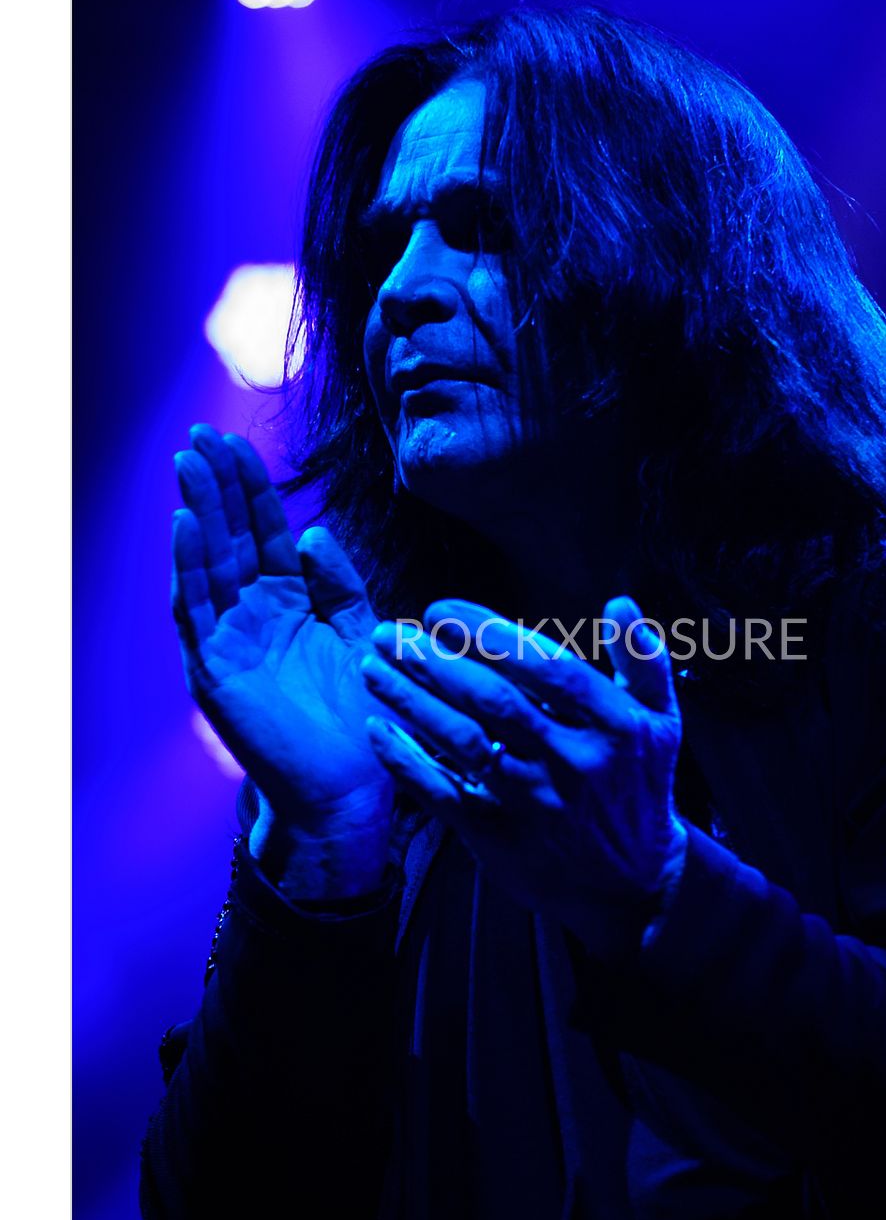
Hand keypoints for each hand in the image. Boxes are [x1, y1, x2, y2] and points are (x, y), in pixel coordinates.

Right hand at [172, 426, 395, 882]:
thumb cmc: (363, 713)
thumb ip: (340, 584)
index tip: (236, 440)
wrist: (355, 784)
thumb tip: (309, 532)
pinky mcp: (216, 670)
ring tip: (188, 465)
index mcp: (290, 601)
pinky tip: (188, 526)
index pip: (264, 531)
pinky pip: (198, 610)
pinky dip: (191, 567)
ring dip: (197, 513)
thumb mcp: (362, 634)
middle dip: (215, 486)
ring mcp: (230, 640)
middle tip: (199, 435)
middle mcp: (254, 615)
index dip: (250, 487)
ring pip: (208, 564)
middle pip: (230, 537)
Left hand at [360, 597, 688, 953]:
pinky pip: (445, 794)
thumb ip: (643, 660)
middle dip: (434, 662)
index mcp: (615, 727)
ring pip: (463, 743)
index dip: (491, 635)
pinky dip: (408, 762)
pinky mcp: (501, 838)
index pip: (548, 668)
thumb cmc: (641, 787)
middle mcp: (574, 763)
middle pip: (494, 702)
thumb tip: (620, 602)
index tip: (441, 609)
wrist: (635, 885)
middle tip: (389, 633)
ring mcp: (534, 804)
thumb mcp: (662, 722)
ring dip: (412, 702)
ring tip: (372, 667)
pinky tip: (378, 730)